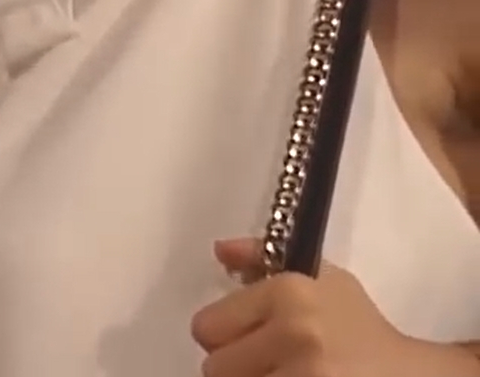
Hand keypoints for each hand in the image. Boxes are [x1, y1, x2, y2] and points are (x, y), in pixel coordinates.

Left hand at [190, 237, 460, 375]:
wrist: (407, 373)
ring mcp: (304, 376)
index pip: (206, 326)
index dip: (227, 336)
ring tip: (285, 373)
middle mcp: (294, 333)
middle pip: (215, 365)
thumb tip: (220, 250)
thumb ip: (262, 259)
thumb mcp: (320, 280)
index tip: (254, 338)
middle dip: (237, 366)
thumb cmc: (359, 327)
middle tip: (271, 362)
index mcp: (290, 292)